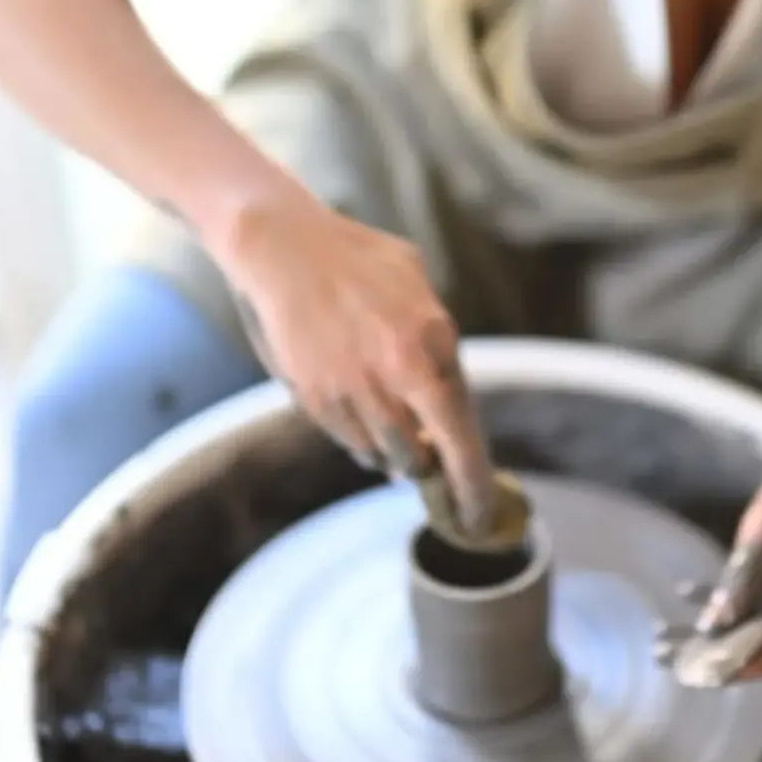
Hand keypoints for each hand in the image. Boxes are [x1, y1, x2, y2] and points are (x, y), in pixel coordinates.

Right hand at [216, 189, 495, 537]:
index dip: (473, 484)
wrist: (281, 246)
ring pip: (386, 456)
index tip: (479, 514)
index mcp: (433, 342)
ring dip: (394, 453)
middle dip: (429, 467)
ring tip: (387, 416)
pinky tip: (359, 410)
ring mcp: (353, 389)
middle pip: (423, 458)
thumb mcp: (418, 287)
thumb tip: (451, 398)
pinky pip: (351, 443)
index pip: (463, 434)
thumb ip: (439, 341)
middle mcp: (398, 373)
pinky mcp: (315, 398)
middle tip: (428, 461)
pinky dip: (362, 441)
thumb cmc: (357, 258)